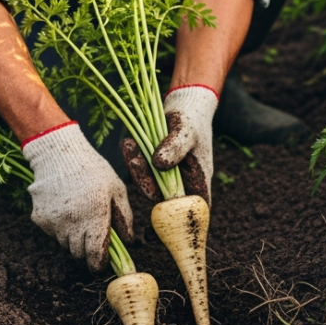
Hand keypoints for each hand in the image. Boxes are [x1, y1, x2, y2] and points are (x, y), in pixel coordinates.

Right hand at [22, 122, 133, 270]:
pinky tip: (64, 207)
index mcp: (95, 216)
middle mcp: (72, 223)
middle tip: (92, 233)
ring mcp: (54, 223)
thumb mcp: (117, 189)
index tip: (101, 262)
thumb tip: (129, 241)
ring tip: (78, 214)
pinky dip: (59, 227)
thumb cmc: (93, 169)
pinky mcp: (39, 219)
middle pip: (79, 253)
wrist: (58, 154)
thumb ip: (125, 217)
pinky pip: (52, 233)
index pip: (95, 255)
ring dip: (73, 237)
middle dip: (87, 248)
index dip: (99, 263)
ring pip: (65, 244)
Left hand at [121, 85, 218, 204]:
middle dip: (146, 183)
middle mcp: (180, 182)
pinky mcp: (151, 164)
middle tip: (135, 163)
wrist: (184, 104)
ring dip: (136, 168)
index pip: (192, 208)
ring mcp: (164, 174)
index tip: (161, 215)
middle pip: (163, 197)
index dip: (180, 220)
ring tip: (130, 148)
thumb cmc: (192, 119)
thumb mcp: (186, 131)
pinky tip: (127, 142)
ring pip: (148, 181)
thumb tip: (159, 164)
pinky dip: (131, 155)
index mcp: (197, 180)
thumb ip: (176, 147)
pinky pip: (139, 166)